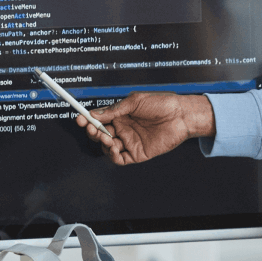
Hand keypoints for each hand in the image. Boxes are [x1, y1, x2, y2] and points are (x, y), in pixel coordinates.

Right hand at [76, 91, 214, 165]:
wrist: (181, 115)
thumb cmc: (162, 104)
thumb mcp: (135, 101)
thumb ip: (115, 110)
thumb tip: (94, 114)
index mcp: (122, 115)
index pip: (99, 119)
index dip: (88, 120)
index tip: (79, 118)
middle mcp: (124, 129)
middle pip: (100, 134)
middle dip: (93, 132)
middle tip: (92, 128)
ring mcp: (130, 141)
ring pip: (108, 147)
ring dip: (102, 143)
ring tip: (106, 137)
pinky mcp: (138, 153)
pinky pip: (120, 159)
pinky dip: (113, 156)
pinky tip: (113, 148)